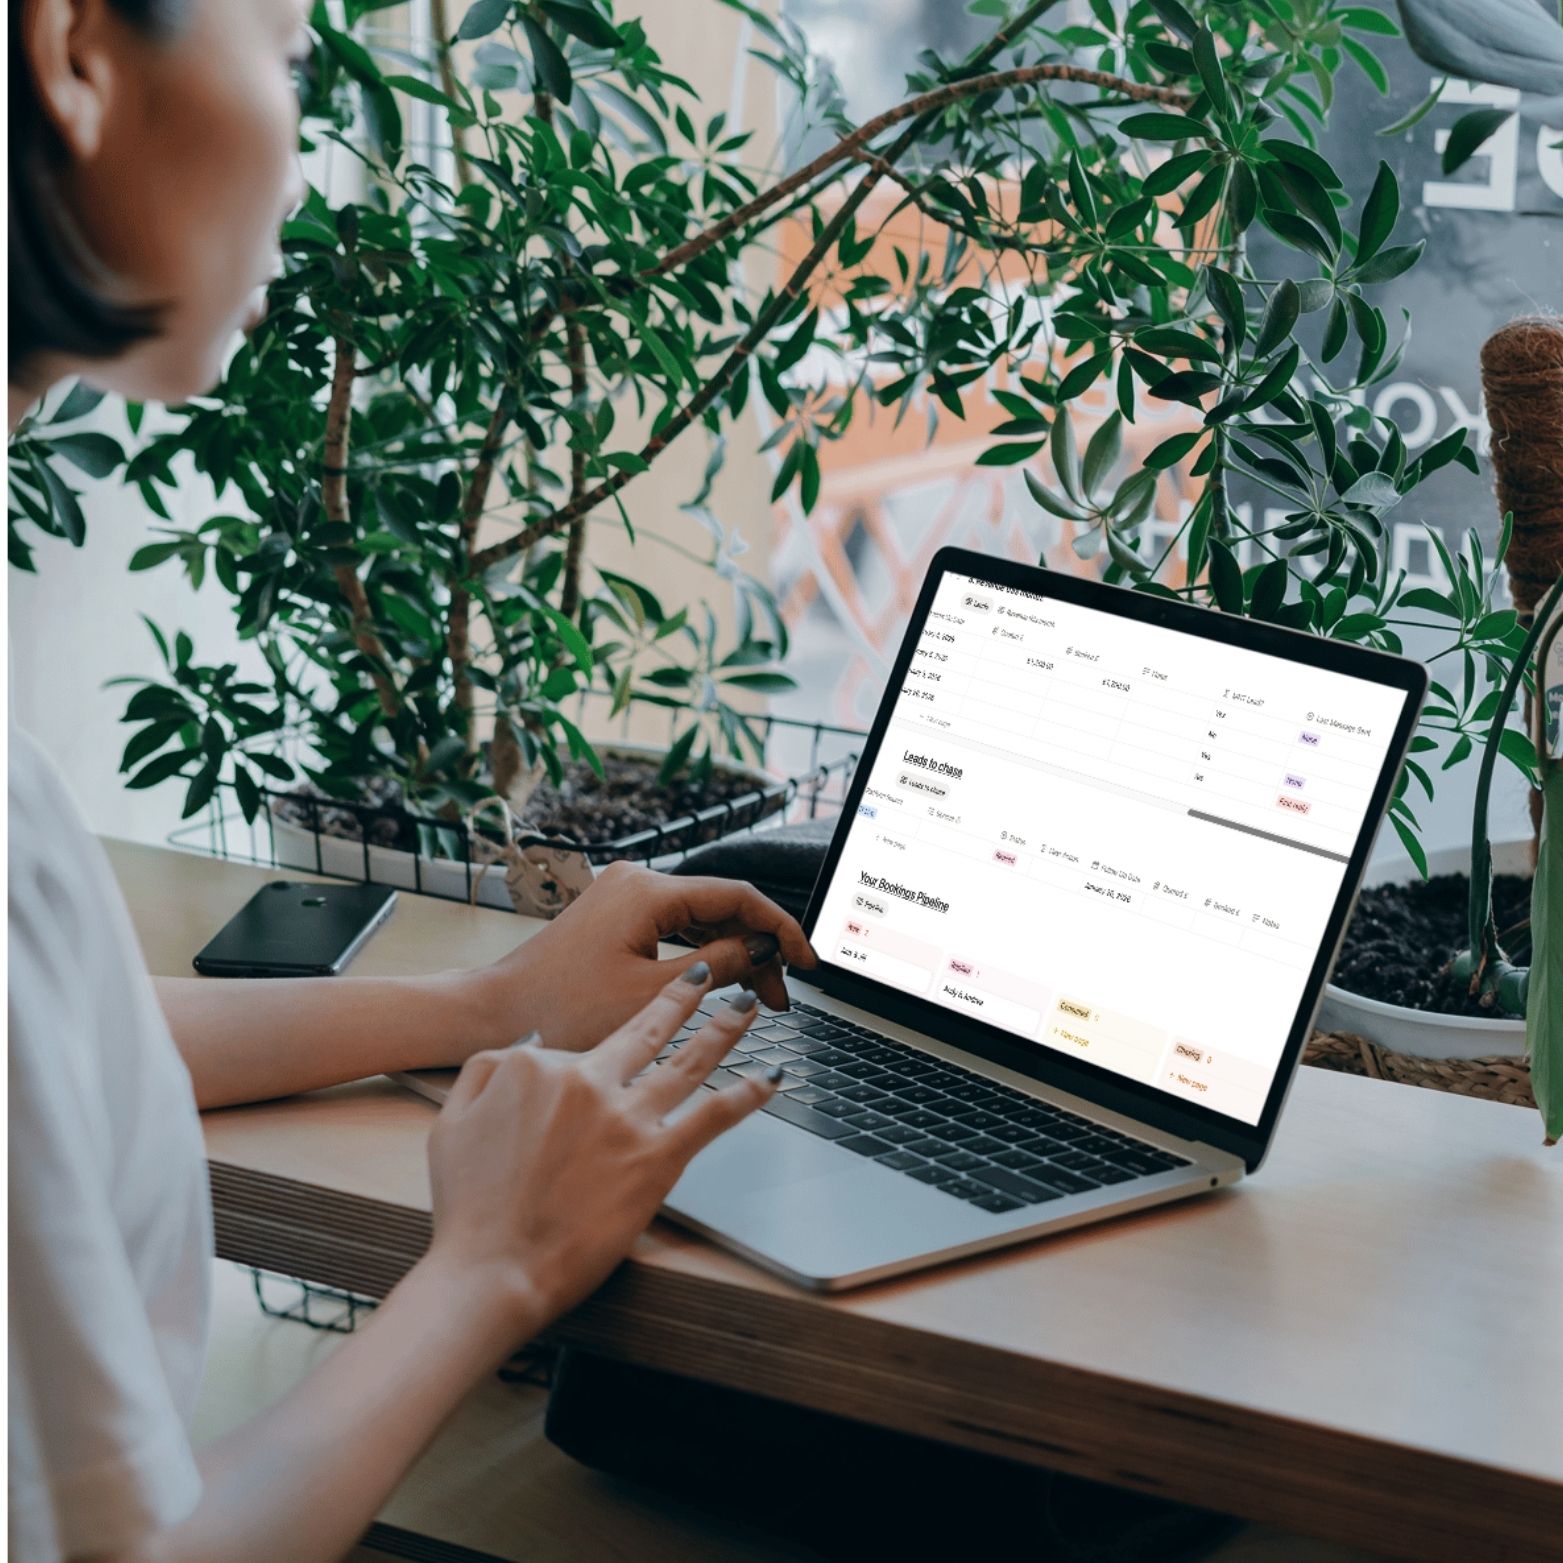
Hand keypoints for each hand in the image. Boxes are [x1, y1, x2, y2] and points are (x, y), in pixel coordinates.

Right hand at [424, 964, 775, 1329]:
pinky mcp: (656, 1159)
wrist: (491, 1270)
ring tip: (747, 1006)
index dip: (595, 1059)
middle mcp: (588, 1081)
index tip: (610, 1058)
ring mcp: (626, 1118)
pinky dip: (747, 1094)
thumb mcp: (452, 1121)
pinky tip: (770, 1079)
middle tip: (707, 978)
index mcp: (539, 1066)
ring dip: (723, 1029)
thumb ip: (487, 1071)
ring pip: (688, 1060)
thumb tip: (532, 1044)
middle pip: (648, 1029)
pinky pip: (712, 1115)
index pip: (583, 1047)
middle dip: (684, 998)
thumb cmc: (470, 1208)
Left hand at [464, 860, 815, 1055]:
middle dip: (758, 950)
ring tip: (759, 999)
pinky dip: (703, 956)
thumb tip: (762, 952)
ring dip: (733, 955)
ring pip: (701, 919)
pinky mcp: (616, 919)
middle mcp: (637, 882)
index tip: (806, 961)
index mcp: (648, 891)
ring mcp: (625, 898)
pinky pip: (676, 928)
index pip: (737, 896)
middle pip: (721, 906)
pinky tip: (722, 985)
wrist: (495, 1014)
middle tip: (780, 997)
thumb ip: (718, 967)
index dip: (779, 928)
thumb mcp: (652, 995)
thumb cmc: (561, 1009)